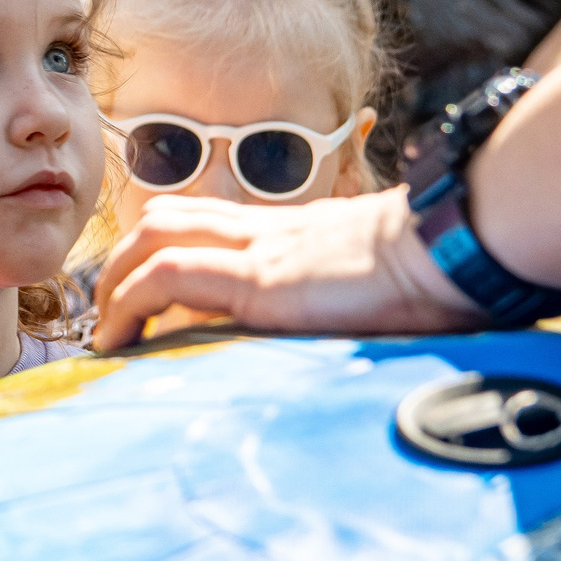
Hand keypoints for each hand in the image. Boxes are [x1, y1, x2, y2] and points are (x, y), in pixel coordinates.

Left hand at [91, 188, 480, 349]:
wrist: (459, 250)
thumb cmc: (442, 274)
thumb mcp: (384, 283)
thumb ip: (352, 298)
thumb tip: (353, 335)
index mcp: (297, 232)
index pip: (210, 222)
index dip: (163, 249)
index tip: (141, 294)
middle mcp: (269, 230)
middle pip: (167, 219)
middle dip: (122, 261)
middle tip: (104, 312)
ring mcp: (261, 249)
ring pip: (155, 238)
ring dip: (115, 281)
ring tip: (102, 331)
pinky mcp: (259, 280)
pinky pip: (168, 277)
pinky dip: (129, 304)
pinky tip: (116, 340)